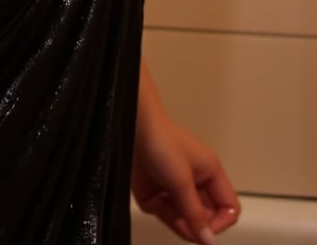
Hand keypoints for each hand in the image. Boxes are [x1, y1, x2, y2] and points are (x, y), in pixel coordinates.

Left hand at [132, 64, 240, 242]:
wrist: (131, 126)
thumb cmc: (162, 146)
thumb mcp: (181, 181)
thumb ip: (195, 213)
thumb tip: (209, 242)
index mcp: (211, 174)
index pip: (229, 208)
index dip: (221, 224)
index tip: (204, 230)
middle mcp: (196, 184)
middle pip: (206, 218)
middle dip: (195, 225)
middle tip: (181, 223)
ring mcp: (176, 189)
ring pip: (185, 220)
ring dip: (177, 222)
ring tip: (164, 210)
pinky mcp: (157, 194)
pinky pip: (166, 214)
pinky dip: (161, 214)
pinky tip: (153, 202)